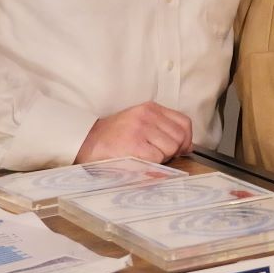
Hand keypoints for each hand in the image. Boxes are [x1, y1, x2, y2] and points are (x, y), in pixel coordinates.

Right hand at [75, 102, 192, 163]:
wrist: (86, 142)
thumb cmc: (114, 137)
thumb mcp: (140, 124)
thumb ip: (163, 130)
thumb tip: (186, 147)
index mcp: (151, 108)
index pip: (184, 123)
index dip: (186, 139)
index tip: (180, 149)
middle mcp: (147, 115)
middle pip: (180, 137)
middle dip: (173, 151)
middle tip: (157, 155)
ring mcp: (140, 128)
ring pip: (171, 148)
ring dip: (161, 158)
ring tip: (145, 156)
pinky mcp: (134, 144)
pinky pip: (158, 158)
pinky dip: (151, 164)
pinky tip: (138, 160)